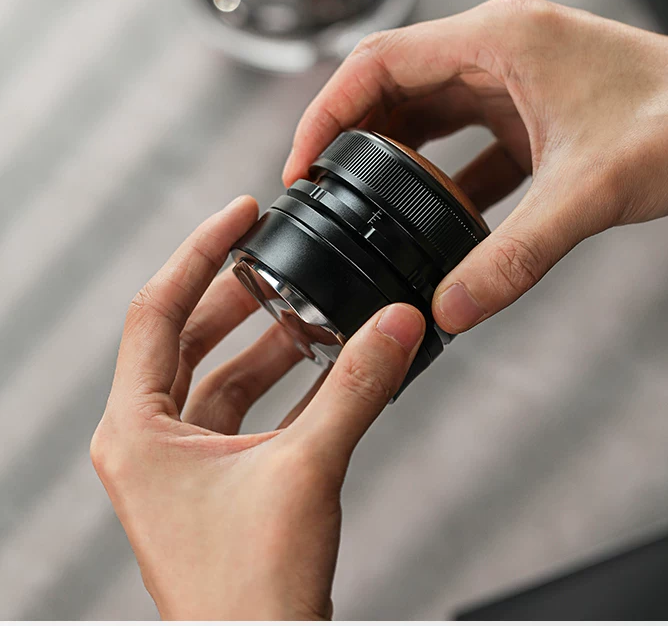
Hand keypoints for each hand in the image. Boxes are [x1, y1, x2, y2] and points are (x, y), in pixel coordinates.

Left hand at [91, 196, 425, 619]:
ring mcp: (182, 464)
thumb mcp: (308, 467)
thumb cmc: (250, 594)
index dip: (198, 253)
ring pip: (220, 374)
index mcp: (136, 431)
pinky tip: (323, 361)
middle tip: (272, 251)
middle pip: (186, 337)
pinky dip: (282, 382)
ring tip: (310, 303)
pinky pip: (246, 409)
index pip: (155, 312)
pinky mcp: (217, 481)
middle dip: (234, 293)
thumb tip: (396, 323)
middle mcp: (148, 442)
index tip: (237, 215)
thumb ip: (358, 386)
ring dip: (265, 339)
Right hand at [284, 0, 667, 331]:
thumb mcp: (590, 194)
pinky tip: (437, 217)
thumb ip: (514, 256)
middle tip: (324, 195)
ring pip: (431, 113)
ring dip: (397, 158)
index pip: (378, 62)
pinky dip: (446, 176)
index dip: (325, 113)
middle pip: (396, 86)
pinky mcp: (537, 112)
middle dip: (352, 139)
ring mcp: (519, 81)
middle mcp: (500, 50)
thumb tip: (449, 309)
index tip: (300, 166)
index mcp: (498, 39)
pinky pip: (471, 141)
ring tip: (366, 209)